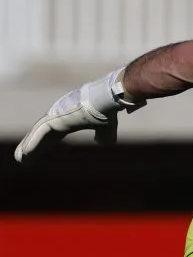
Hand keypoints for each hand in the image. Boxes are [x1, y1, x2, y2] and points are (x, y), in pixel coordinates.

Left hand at [14, 68, 140, 162]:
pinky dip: (32, 144)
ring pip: (39, 134)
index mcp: (69, 118)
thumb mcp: (107, 127)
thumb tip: (104, 142)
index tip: (38, 151)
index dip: (46, 143)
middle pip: (43, 134)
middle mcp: (59, 115)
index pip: (53, 133)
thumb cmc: (107, 109)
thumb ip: (104, 135)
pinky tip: (24, 154)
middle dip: (34, 145)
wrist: (107, 98)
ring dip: (29, 147)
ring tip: (20, 158)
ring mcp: (55, 115)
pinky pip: (40, 134)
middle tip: (23, 157)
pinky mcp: (55, 118)